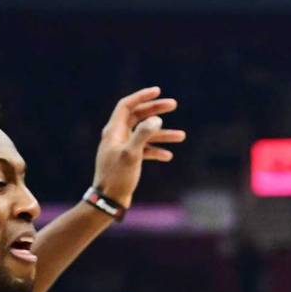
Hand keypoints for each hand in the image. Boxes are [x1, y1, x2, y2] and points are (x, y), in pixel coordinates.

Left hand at [93, 86, 186, 207]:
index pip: (127, 105)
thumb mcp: (131, 154)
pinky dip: (156, 150)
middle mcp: (117, 136)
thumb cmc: (117, 177)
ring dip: (162, 134)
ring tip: (181, 136)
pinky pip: (145, 150)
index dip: (142, 96)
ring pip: (145, 134)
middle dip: (156, 110)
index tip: (158, 91)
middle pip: (138, 116)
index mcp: (114, 131)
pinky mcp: (128, 159)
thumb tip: (157, 119)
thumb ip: (143, 134)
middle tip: (174, 105)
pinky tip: (168, 156)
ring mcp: (123, 147)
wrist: (109, 200)